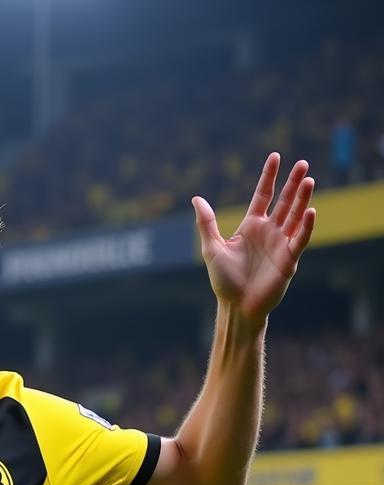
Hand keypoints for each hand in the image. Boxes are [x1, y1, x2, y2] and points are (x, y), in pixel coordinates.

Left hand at [192, 154, 315, 324]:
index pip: (263, 195)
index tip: (275, 156)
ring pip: (294, 216)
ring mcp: (280, 243)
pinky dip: (305, 226)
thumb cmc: (224, 281)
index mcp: (250, 226)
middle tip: (303, 164)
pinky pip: (299, 239)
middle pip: (284, 201)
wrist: (236, 306)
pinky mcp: (289, 259)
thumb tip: (196, 198)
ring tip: (309, 180)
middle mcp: (268, 231)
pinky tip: (310, 211)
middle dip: (293, 183)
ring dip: (302, 199)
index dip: (269, 176)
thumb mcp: (212, 249)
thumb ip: (206, 223)